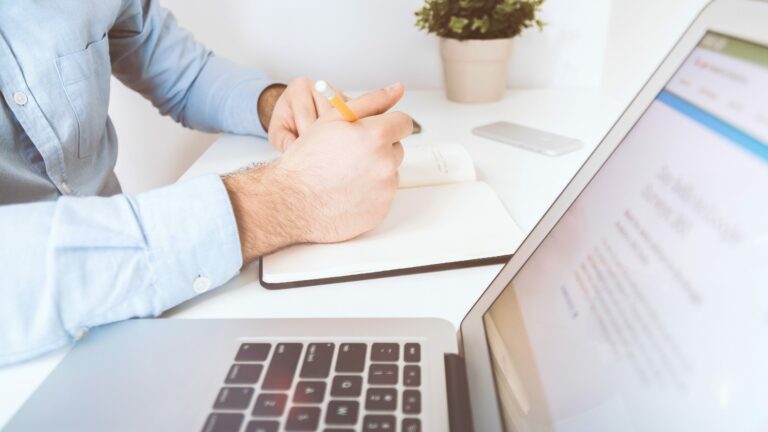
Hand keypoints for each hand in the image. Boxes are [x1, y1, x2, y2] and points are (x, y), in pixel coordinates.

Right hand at [224, 83, 411, 262]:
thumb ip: (371, 101)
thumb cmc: (308, 159)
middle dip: (379, 148)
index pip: (403, 122)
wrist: (292, 201)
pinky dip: (370, 193)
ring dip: (375, 171)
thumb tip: (397, 89)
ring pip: (390, 172)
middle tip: (350, 155)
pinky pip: (384, 195)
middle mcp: (385, 162)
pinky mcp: (382, 210)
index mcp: (376, 135)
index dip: (387, 124)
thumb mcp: (334, 119)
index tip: (375, 130)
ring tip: (346, 174)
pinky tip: (347, 191)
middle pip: (397, 148)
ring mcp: (385, 189)